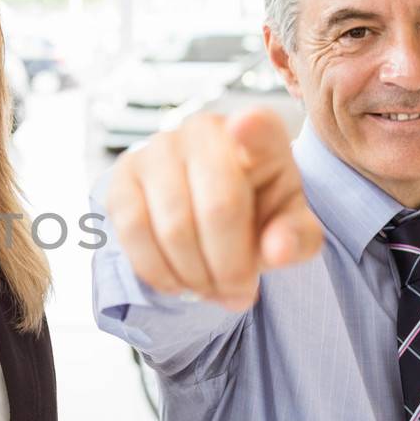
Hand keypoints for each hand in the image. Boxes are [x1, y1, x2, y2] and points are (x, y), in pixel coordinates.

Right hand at [105, 108, 322, 310]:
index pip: (257, 126)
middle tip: (238, 295)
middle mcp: (204, 129)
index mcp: (259, 132)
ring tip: (210, 291)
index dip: (250, 127)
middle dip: (230, 268)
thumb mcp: (290, 229)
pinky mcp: (122, 175)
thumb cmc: (258, 216)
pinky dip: (158, 270)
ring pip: (174, 227)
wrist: (208, 213)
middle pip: (219, 208)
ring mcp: (157, 148)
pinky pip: (133, 232)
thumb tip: (277, 251)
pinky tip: (178, 282)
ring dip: (194, 276)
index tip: (245, 125)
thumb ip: (297, 239)